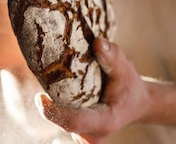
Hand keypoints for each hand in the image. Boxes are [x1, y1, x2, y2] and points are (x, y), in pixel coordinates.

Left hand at [35, 38, 152, 143]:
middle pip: (63, 121)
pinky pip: (62, 122)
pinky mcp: (79, 135)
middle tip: (46, 80)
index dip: (53, 112)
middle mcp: (93, 135)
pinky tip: (63, 94)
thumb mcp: (125, 69)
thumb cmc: (130, 86)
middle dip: (52, 104)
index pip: (73, 122)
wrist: (136, 103)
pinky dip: (58, 108)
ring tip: (58, 86)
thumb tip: (98, 42)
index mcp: (105, 122)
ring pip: (61, 122)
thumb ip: (112, 56)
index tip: (39, 97)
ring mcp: (85, 138)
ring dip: (55, 105)